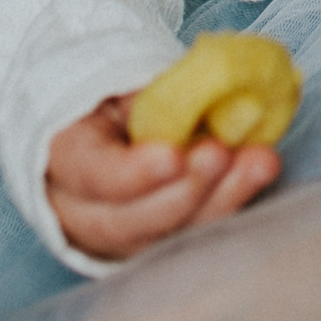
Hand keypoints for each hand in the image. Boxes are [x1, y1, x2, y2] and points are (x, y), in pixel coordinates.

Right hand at [44, 94, 280, 261]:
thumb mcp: (116, 79)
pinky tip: (257, 173)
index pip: (92, 176)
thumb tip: (204, 90)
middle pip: (129, 221)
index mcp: (60, 158)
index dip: (133, 174)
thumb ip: (148, 95)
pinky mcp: (152, 241)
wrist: (101, 118)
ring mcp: (115, 235)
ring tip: (259, 163)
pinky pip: (191, 233)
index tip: (174, 156)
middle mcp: (78, 211)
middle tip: (222, 154)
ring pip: (166, 237)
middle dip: (185, 191)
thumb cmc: (108, 93)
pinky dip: (228, 204)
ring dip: (220, 201)